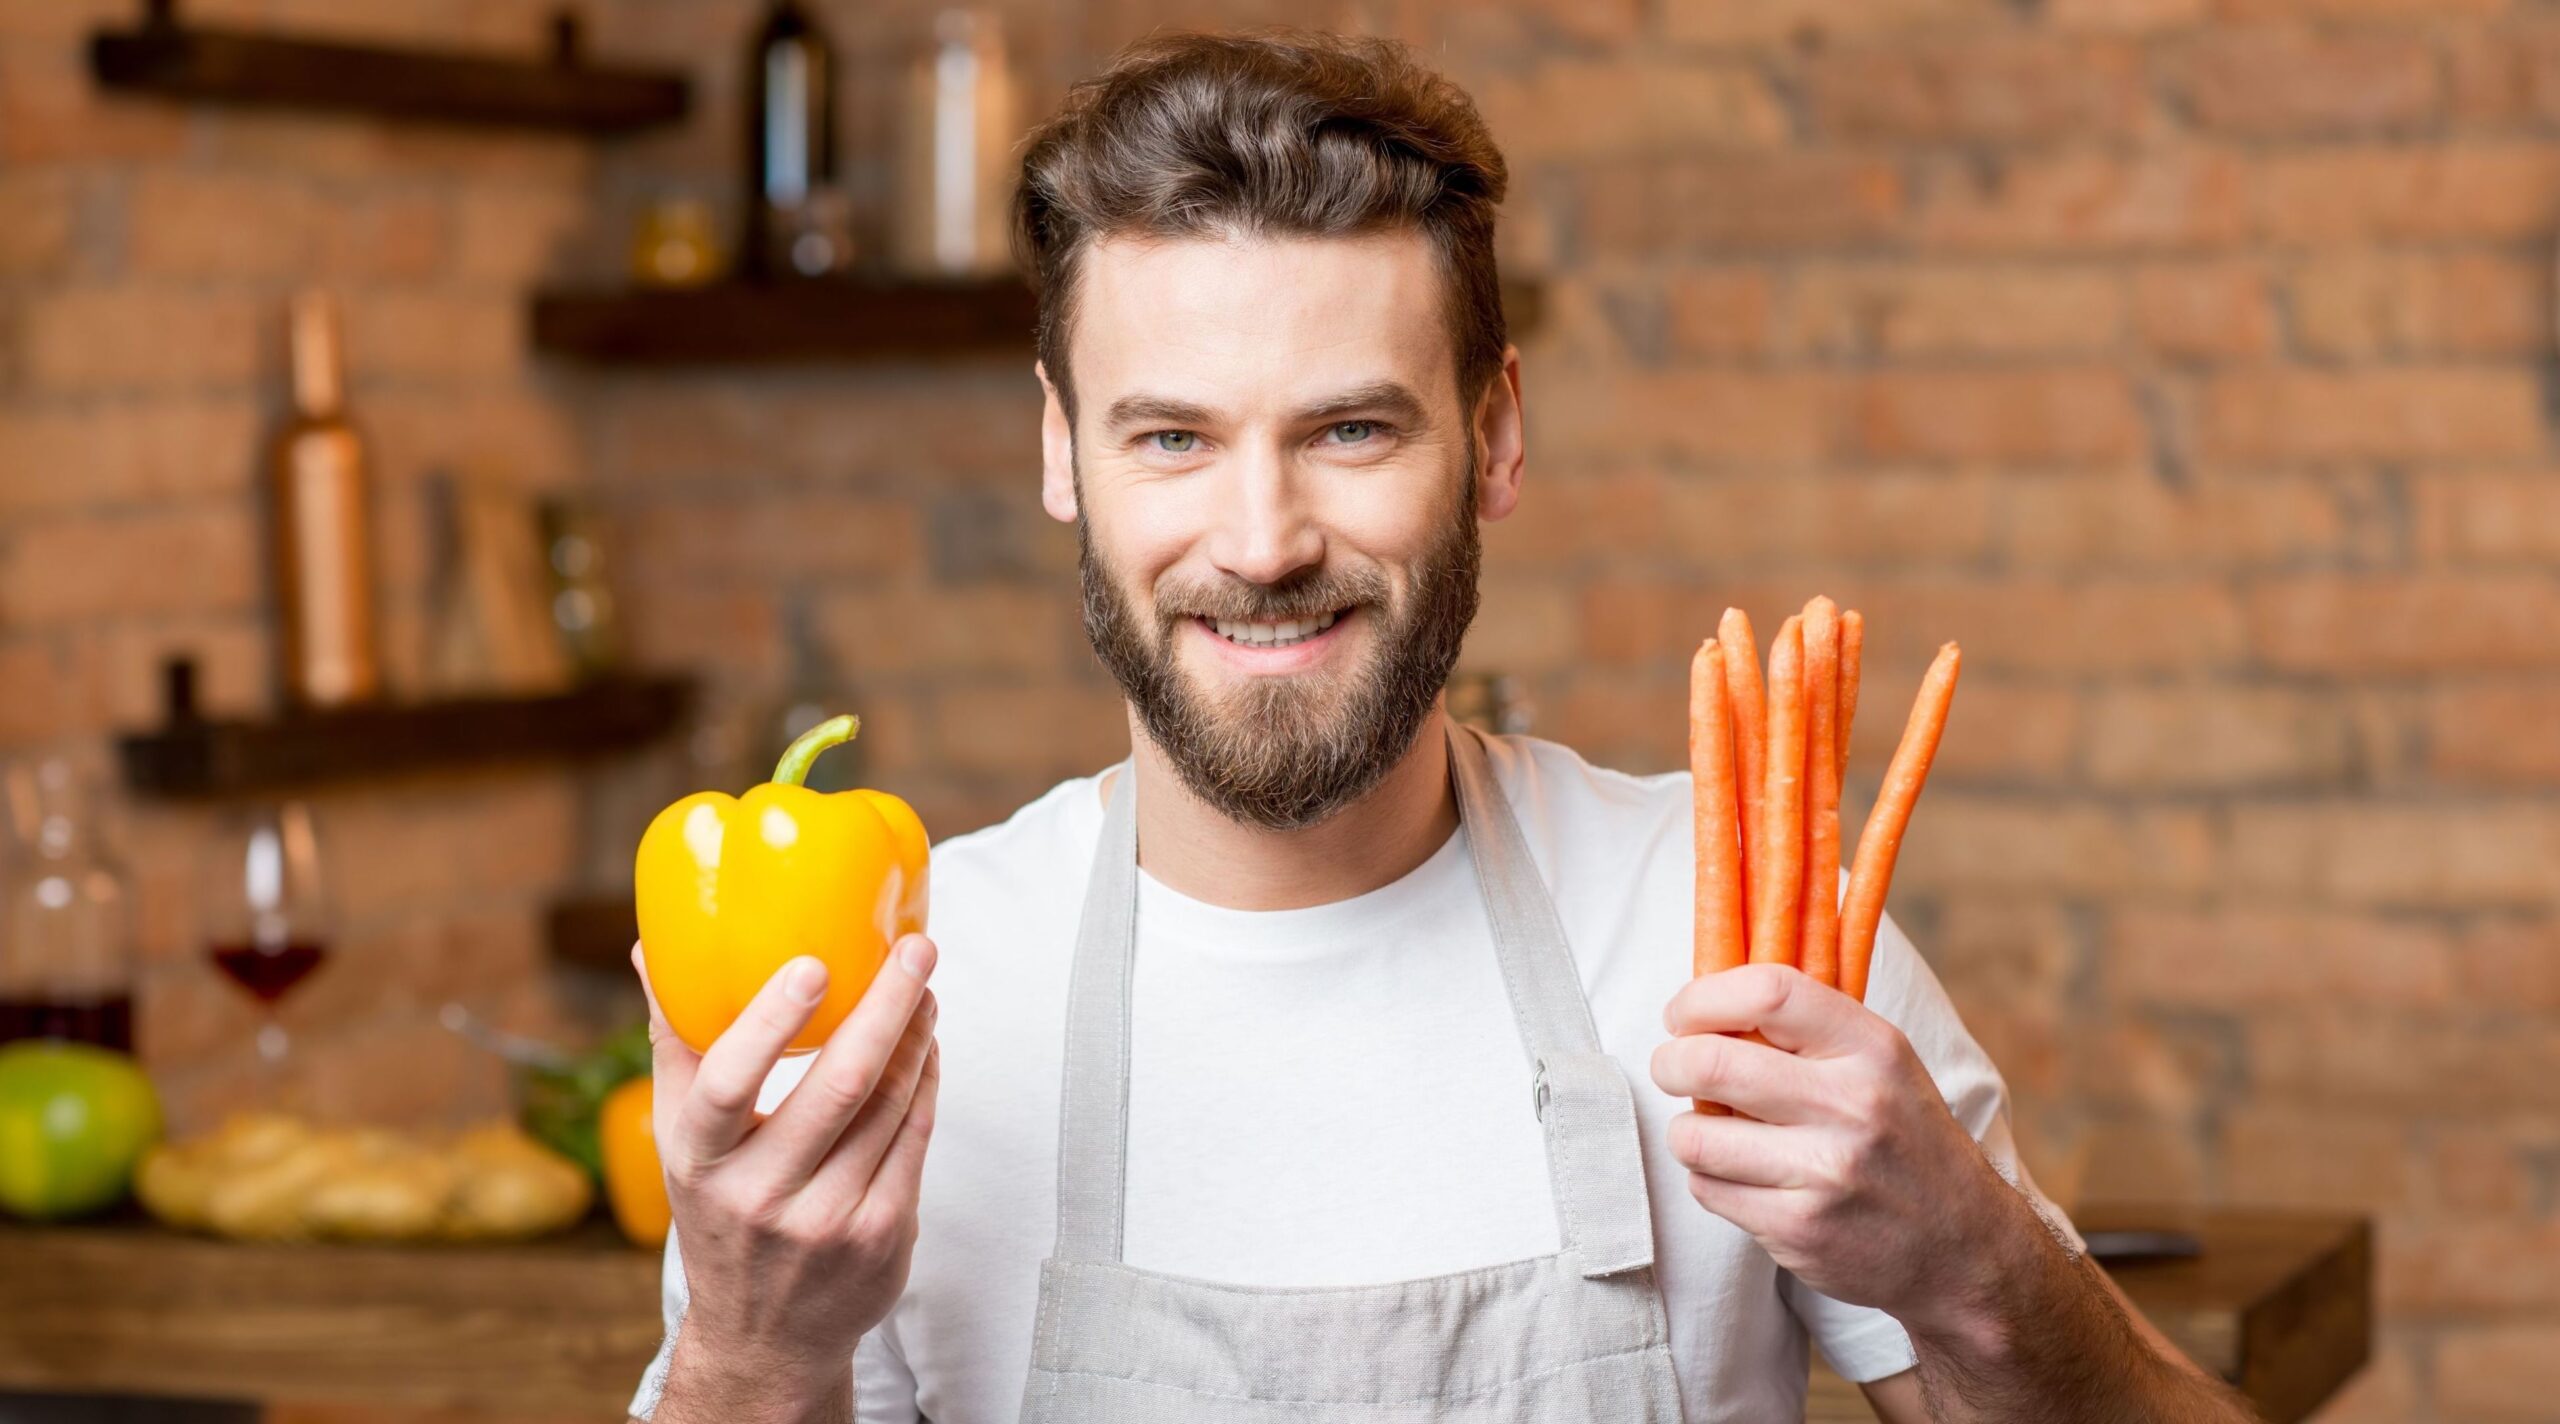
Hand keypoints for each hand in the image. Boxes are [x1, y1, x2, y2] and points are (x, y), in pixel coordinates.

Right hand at [636, 938, 940, 1420]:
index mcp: (701, 1162)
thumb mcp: (680, 1140)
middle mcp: (762, 1195)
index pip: (728, 1084)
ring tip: (924, 987)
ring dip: (917, 1035)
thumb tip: (648, 950)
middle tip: (916, 948)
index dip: (772, 1020)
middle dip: (887, 1006)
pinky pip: (915, 1137)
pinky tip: (927, 1045)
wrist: (764, 1337)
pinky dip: (926, 1081)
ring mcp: (828, 1220)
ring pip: (889, 1105)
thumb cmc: (720, 1209)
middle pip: (840, 1086)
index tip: (814, 962)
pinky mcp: (882, 1233)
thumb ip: (675, 1044)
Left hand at [1648, 963, 2027, 1331]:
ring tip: (1716, 1133)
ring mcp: (1826, 1172)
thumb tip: (1707, 995)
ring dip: (1689, 1133)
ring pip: (1695, 1136)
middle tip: (1671, 1068)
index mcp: (1871, 1048)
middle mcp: (1852, 1105)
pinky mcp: (1800, 1229)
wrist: (1963, 1246)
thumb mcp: (1882, 1063)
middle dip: (1669, 1064)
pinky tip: (1746, 1178)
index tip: (1682, 1014)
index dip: (1703, 997)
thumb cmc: (1902, 1138)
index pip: (1767, 992)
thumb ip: (1806, 1026)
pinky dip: (1711, 1181)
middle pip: (1711, 1063)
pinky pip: (1707, 1189)